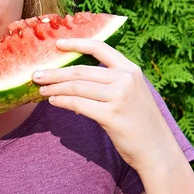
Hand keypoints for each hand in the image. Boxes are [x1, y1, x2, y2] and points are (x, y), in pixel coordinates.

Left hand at [32, 39, 178, 173]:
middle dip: (55, 72)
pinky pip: (79, 104)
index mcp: (131, 69)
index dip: (76, 43)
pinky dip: (63, 102)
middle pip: (81, 70)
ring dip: (55, 88)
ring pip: (77, 87)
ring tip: (41, 89)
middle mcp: (126, 79)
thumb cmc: (140, 123)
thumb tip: (72, 82)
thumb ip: (109, 83)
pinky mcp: (112, 115)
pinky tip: (53, 102)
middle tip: (36, 74)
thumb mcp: (131, 94)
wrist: (157, 150)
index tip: (57, 44)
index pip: (100, 48)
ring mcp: (120, 97)